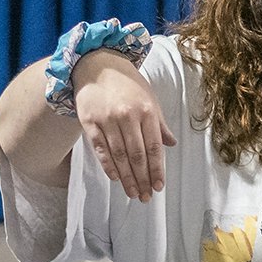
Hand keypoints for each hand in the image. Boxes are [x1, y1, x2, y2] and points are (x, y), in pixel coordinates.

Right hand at [74, 52, 175, 200]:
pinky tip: (115, 178)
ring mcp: (107, 119)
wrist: (96, 64)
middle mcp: (127, 116)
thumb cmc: (127, 84)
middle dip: (142, 179)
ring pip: (119, 155)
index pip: (154, 147)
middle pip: (137, 155)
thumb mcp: (149, 98)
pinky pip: (100, 148)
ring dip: (127, 178)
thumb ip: (159, 123)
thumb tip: (171, 144)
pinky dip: (108, 165)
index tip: (159, 186)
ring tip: (133, 193)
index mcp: (147, 111)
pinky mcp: (89, 121)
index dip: (157, 170)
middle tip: (146, 196)